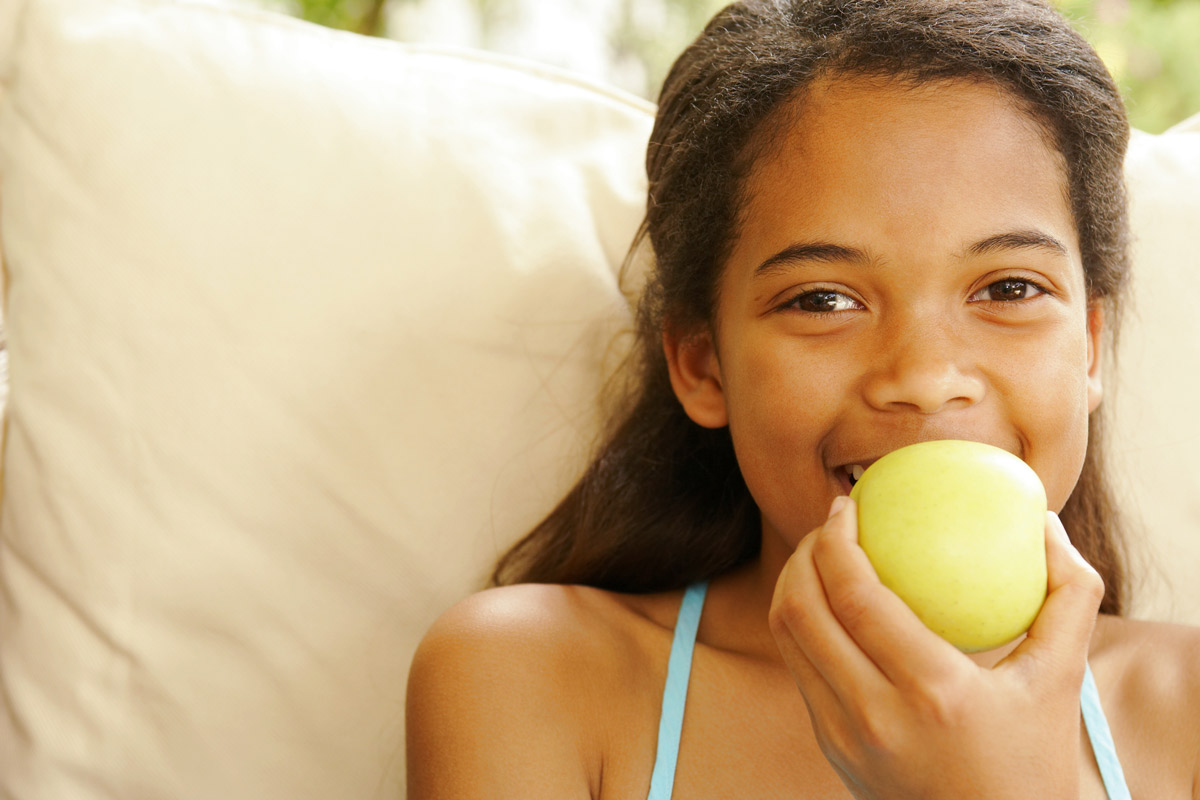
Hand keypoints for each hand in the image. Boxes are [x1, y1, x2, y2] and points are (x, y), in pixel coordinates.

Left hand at [768, 496, 1104, 799]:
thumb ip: (1068, 595)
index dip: (835, 541)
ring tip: (822, 554)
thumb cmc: (1033, 759)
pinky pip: (800, 667)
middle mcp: (876, 716)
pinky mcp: (829, 746)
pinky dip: (803, 624)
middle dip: (803, 553)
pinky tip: (829, 602)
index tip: (846, 504)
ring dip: (793, 584)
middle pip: (801, 611)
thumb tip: (1047, 520)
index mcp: (934, 691)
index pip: (857, 598)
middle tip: (830, 523)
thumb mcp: (1063, 679)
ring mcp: (843, 736)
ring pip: (788, 638)